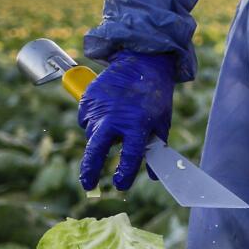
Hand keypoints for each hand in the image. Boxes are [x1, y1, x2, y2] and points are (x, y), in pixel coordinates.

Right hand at [78, 52, 177, 191]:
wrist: (142, 62)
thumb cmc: (155, 96)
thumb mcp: (162, 122)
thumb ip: (156, 148)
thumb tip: (152, 176)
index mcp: (136, 124)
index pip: (129, 156)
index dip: (125, 175)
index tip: (120, 185)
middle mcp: (114, 118)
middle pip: (96, 151)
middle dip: (90, 171)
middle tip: (88, 186)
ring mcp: (98, 108)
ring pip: (92, 135)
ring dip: (100, 139)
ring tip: (115, 125)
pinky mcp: (87, 100)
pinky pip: (86, 120)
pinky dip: (94, 122)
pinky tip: (107, 113)